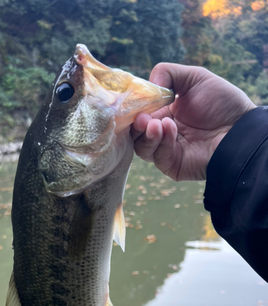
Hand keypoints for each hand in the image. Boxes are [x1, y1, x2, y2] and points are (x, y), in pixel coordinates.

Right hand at [132, 63, 255, 180]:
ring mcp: (166, 150)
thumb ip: (168, 73)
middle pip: (135, 132)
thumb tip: (146, 85)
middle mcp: (162, 132)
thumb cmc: (223, 103)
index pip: (139, 112)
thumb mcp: (195, 78)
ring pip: (141, 147)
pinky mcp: (172, 165)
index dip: (134, 108)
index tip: (133, 101)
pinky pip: (157, 156)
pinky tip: (169, 129)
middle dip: (135, 124)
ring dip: (146, 134)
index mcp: (164, 112)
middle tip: (141, 118)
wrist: (240, 129)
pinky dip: (161, 142)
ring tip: (156, 124)